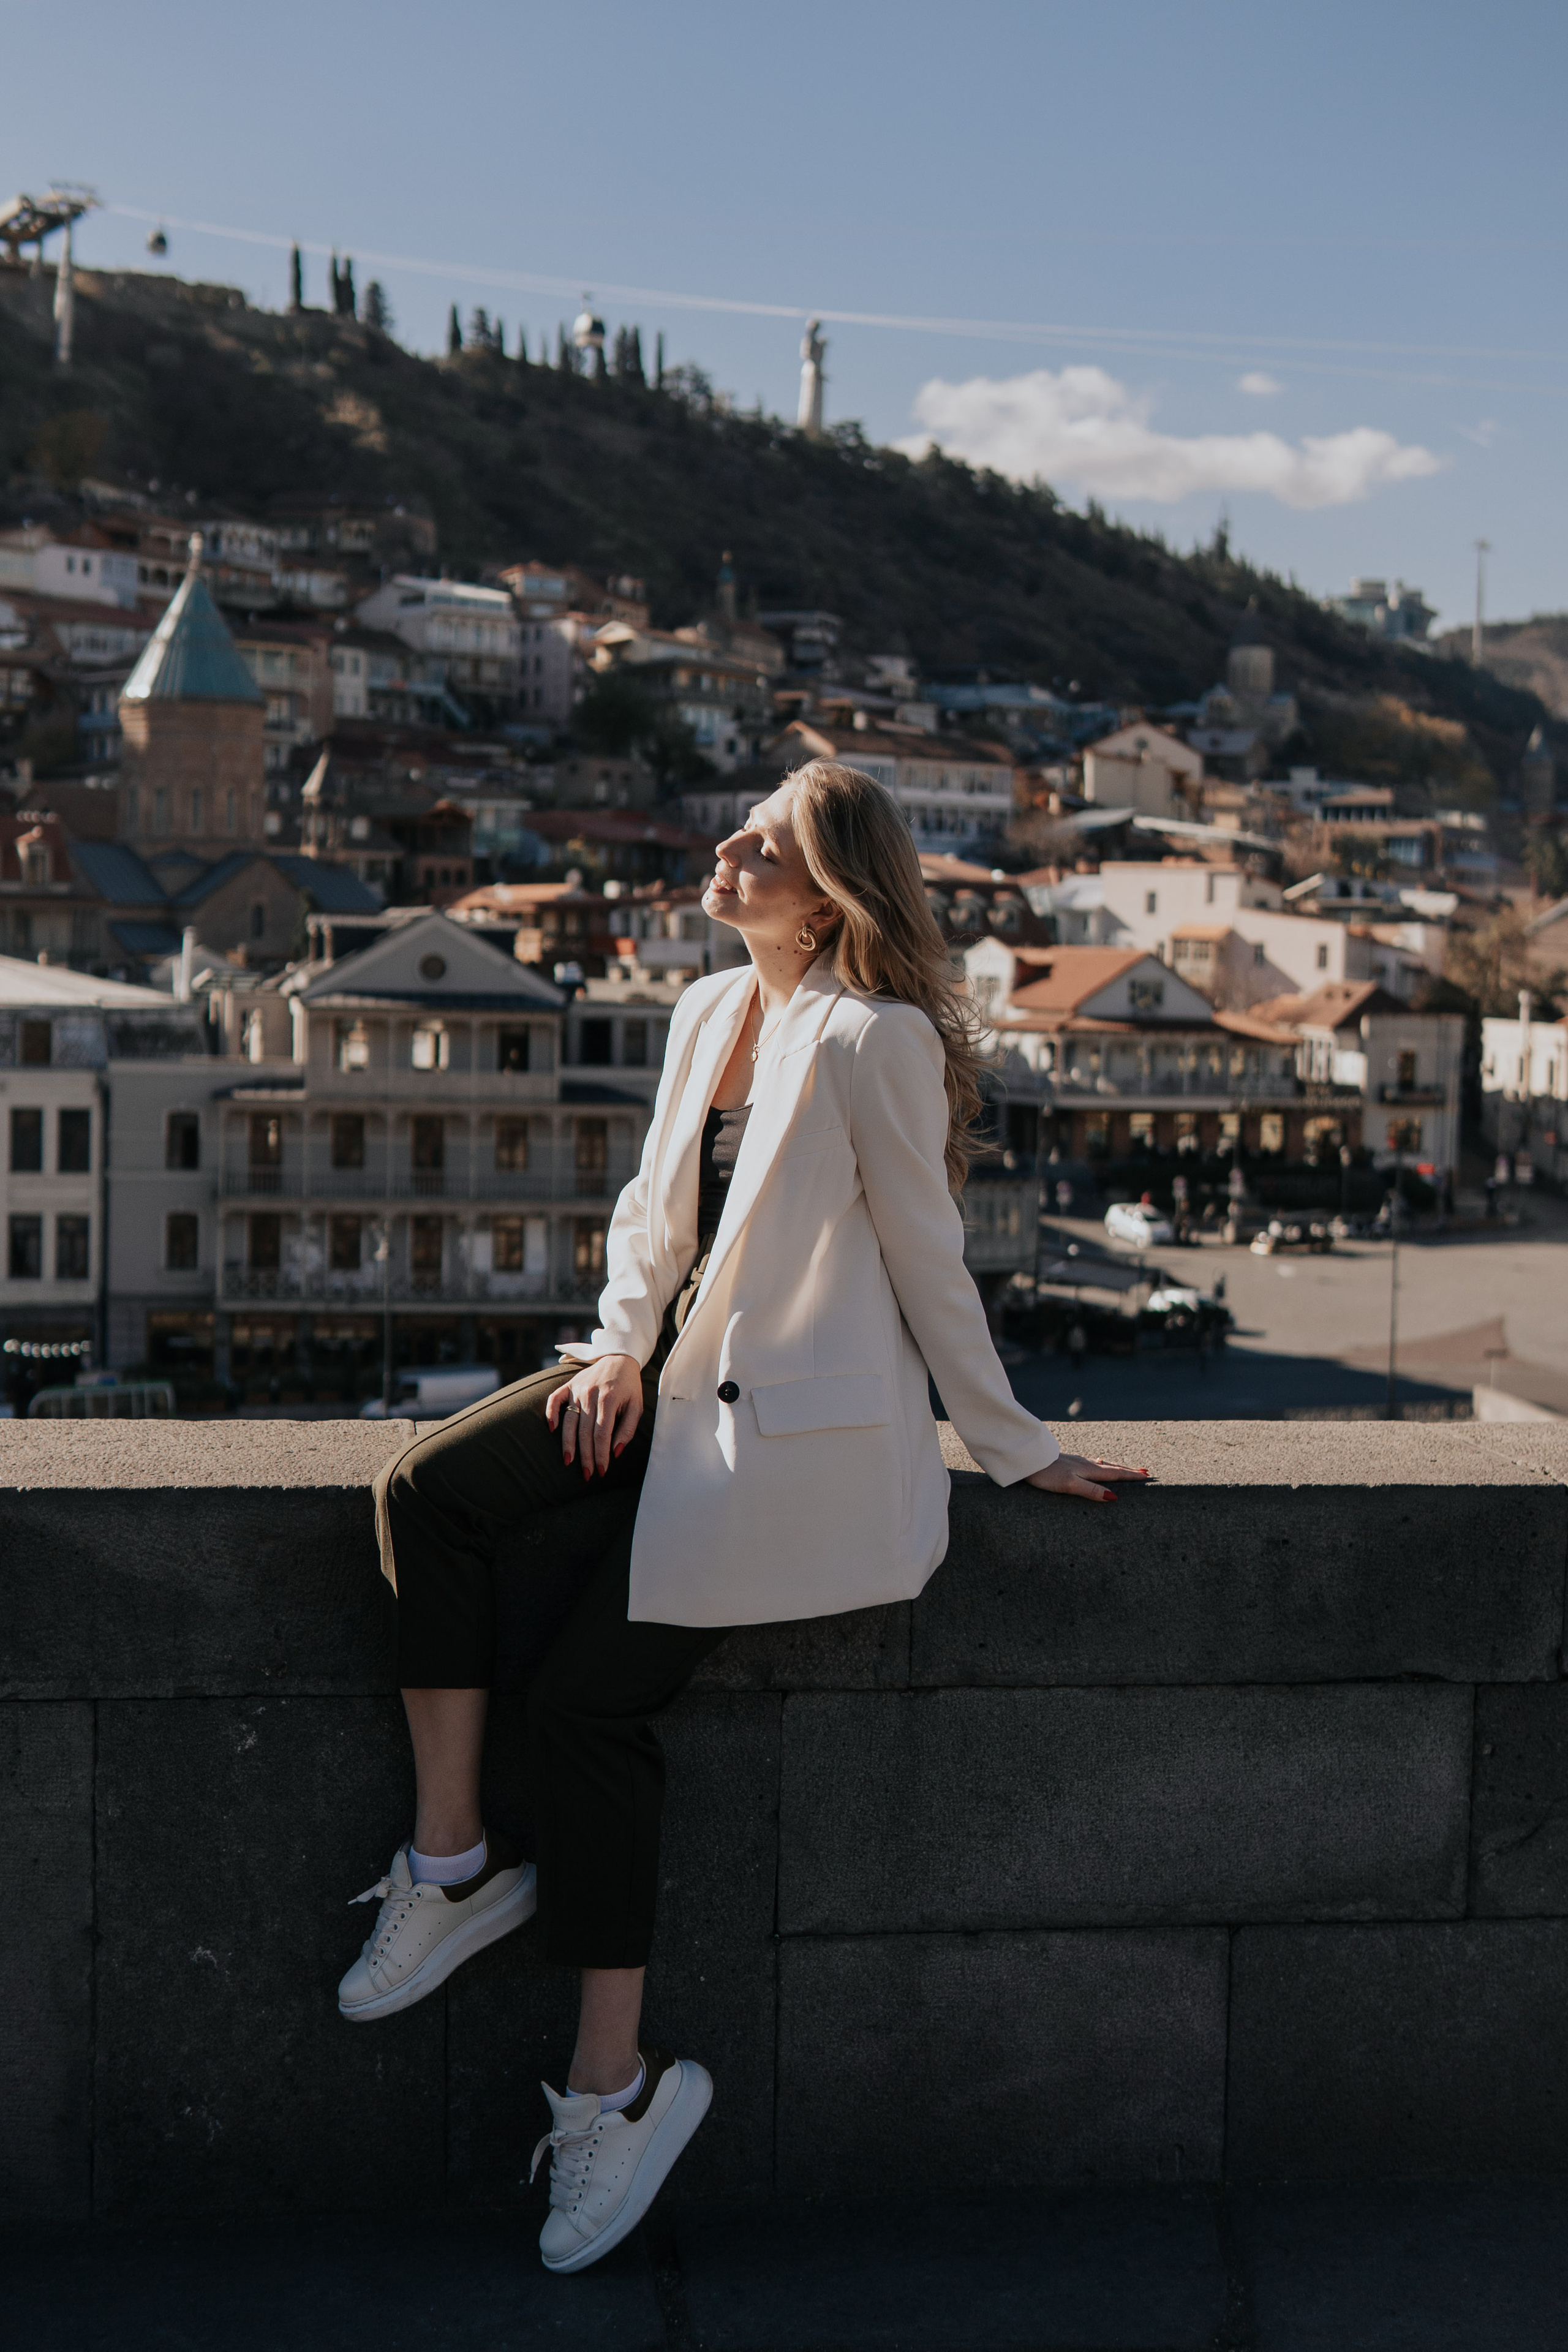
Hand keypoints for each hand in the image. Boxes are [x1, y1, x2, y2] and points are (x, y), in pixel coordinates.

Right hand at [546, 1355, 643, 1480]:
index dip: (600, 1454)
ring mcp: (577, 1389)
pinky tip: (552, 1430)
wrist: (618, 1359)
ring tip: (569, 1461)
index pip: (601, 1434)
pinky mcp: (568, 1386)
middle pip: (584, 1432)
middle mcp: (590, 1394)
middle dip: (585, 1456)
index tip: (602, 1470)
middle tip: (587, 1474)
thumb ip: (627, 1429)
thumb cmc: (629, 1387)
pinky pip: (554, 1400)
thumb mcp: (636, 1407)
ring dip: (567, 1443)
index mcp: (608, 1399)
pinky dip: (551, 1414)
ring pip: (569, 1421)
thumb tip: (615, 1452)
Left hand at [1026, 1452, 1150, 1504]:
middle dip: (1128, 1470)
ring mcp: (1077, 1462)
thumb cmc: (1047, 1474)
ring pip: (1102, 1465)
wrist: (1028, 1458)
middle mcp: (1085, 1464)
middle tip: (1143, 1471)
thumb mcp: (1070, 1485)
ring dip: (1116, 1467)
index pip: (1115, 1473)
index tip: (1147, 1476)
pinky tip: (1097, 1464)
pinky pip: (1091, 1464)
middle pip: (1112, 1467)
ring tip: (1126, 1469)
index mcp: (1089, 1470)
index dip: (1131, 1475)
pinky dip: (1101, 1466)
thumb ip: (1091, 1491)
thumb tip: (1114, 1497)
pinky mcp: (1068, 1463)